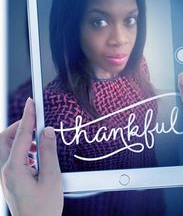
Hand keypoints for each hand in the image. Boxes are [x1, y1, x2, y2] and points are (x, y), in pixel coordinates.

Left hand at [0, 98, 62, 215]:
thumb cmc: (43, 209)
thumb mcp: (51, 178)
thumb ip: (48, 151)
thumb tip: (47, 131)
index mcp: (14, 169)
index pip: (21, 135)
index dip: (28, 116)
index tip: (32, 102)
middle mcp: (5, 171)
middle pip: (5, 139)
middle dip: (20, 127)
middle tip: (36, 124)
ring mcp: (6, 176)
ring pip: (8, 147)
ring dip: (23, 139)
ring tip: (39, 142)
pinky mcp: (10, 179)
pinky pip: (12, 157)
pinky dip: (23, 150)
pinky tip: (36, 156)